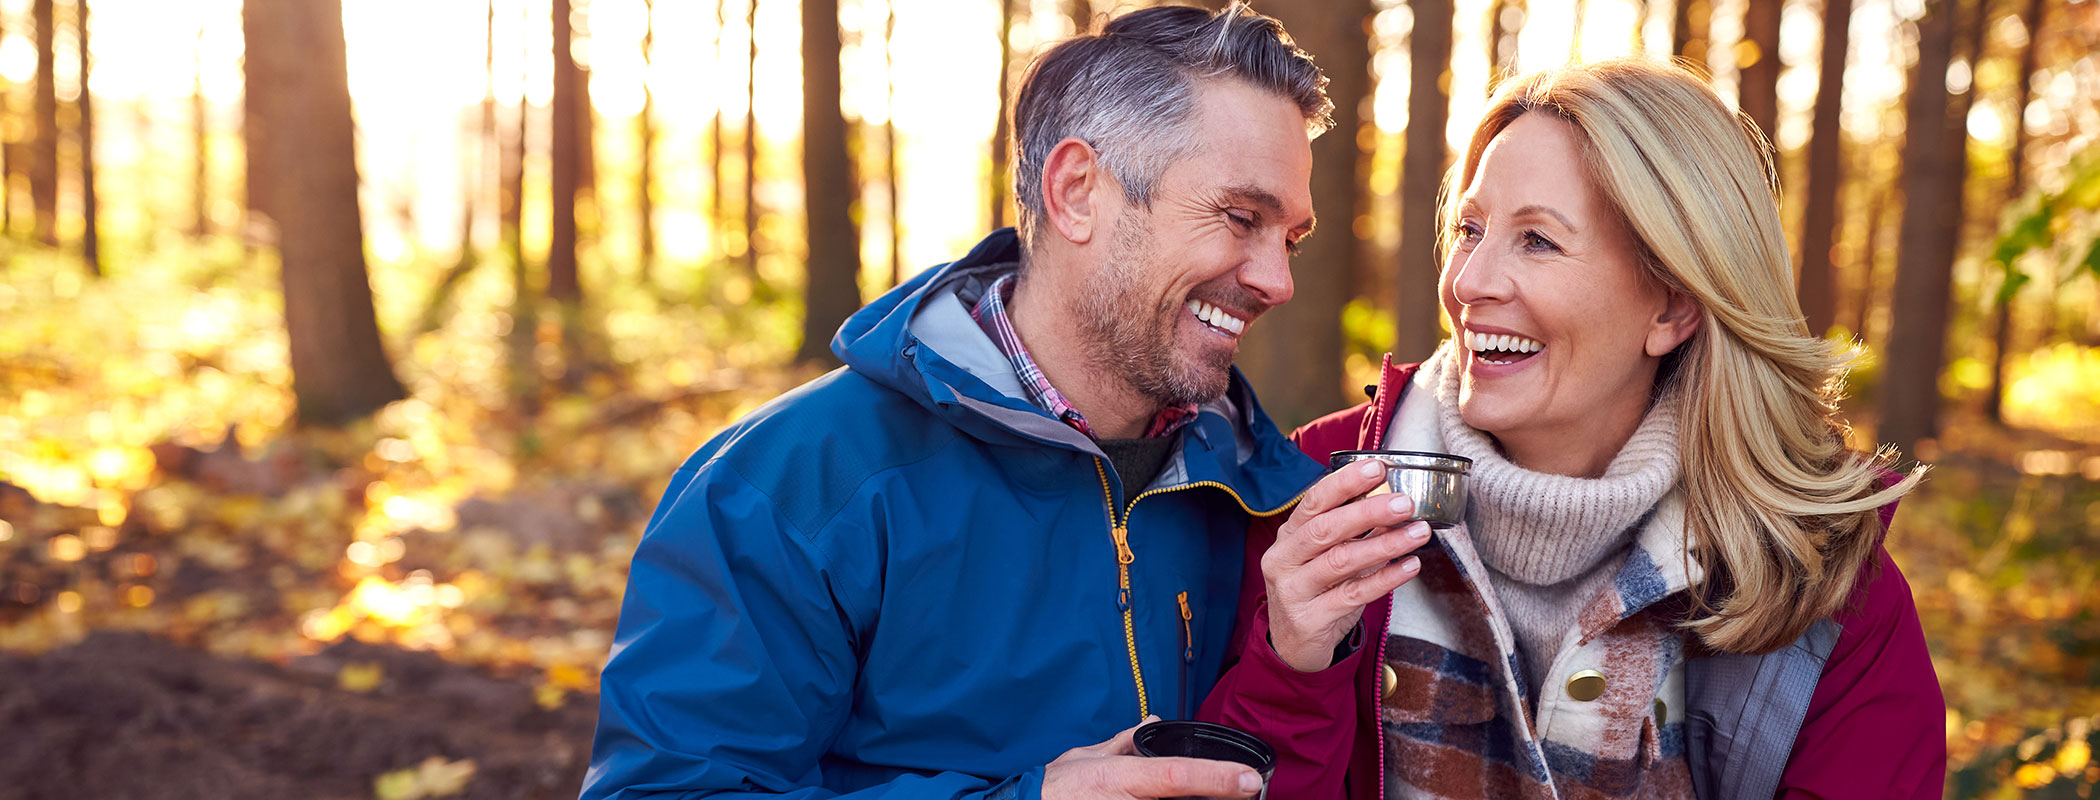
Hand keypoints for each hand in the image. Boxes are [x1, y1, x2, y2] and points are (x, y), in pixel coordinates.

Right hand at [1041, 717, 1262, 798]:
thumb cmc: (1055, 786)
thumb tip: (1149, 722)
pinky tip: (1194, 794)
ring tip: (1222, 790)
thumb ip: (1125, 742)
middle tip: (1241, 790)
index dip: (1217, 778)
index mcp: (1122, 777)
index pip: (1177, 776)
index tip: (1249, 780)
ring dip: (1199, 796)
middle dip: (1216, 795)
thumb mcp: (1090, 757)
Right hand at [1262, 459, 1432, 672]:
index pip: (1313, 501)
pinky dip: (1385, 579)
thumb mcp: (1327, 557)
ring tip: (1419, 532)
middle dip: (1368, 511)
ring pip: (1341, 561)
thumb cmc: (1315, 593)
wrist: (1292, 647)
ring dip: (1385, 544)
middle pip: (1326, 529)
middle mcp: (1284, 560)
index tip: (1377, 466)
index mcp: (1288, 537)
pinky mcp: (1310, 618)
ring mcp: (1293, 590)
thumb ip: (1354, 532)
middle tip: (1405, 502)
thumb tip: (1394, 502)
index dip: (1344, 482)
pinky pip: (1353, 595)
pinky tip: (1410, 566)